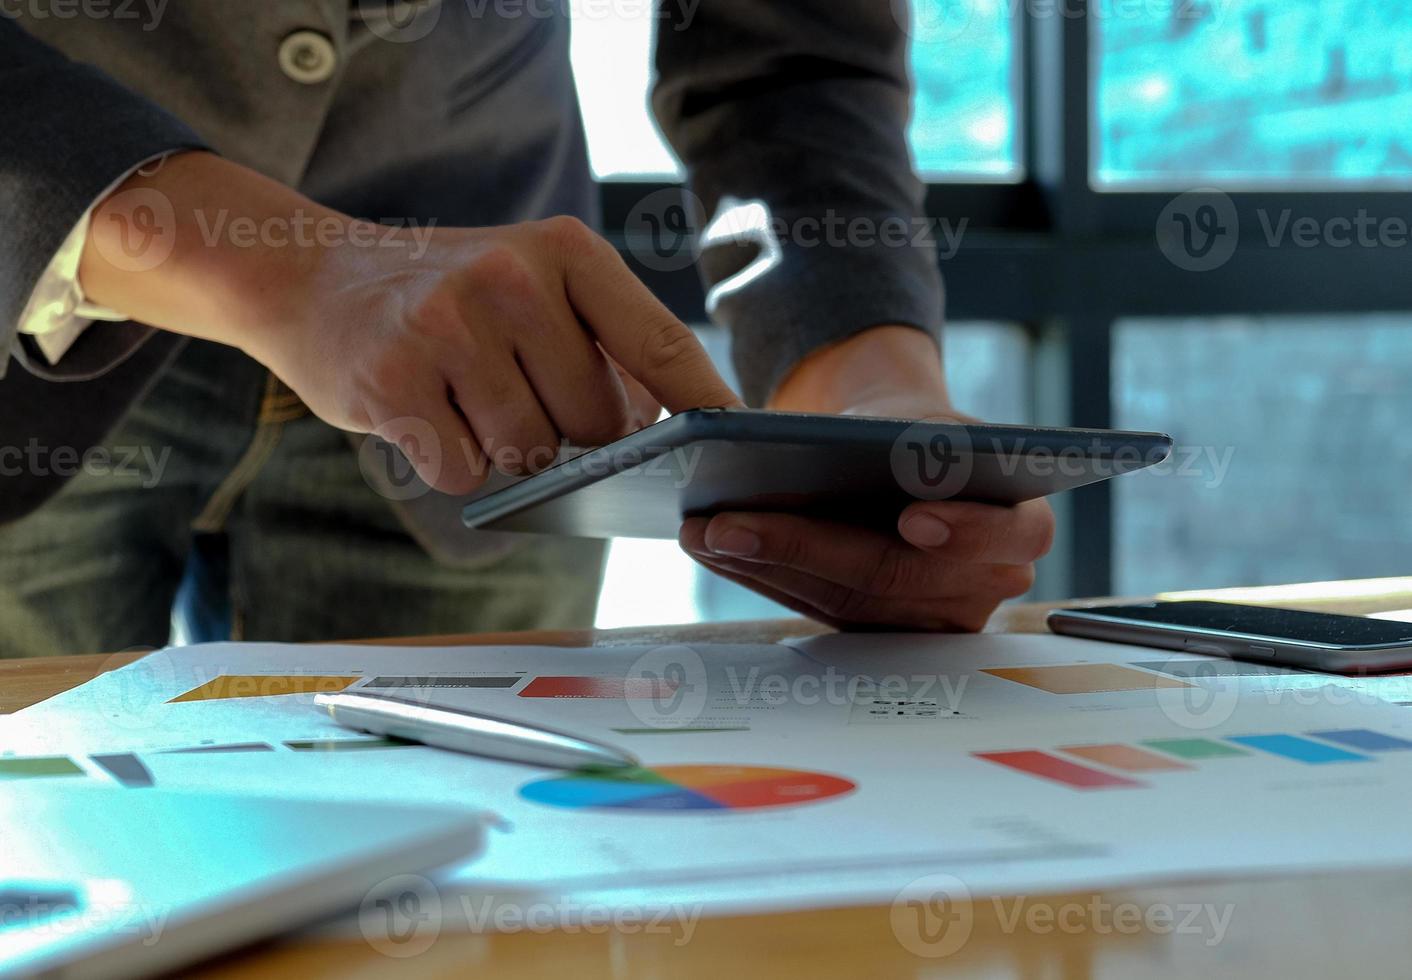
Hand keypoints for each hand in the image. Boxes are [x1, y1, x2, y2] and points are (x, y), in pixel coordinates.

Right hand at [80, 152, 738, 492]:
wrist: (308, 273)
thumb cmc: (446, 297)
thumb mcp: (531, 284)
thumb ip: (601, 344)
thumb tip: (671, 431)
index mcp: (565, 250)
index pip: (661, 343)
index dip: (706, 406)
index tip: (741, 447)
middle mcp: (511, 278)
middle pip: (596, 422)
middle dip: (573, 437)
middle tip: (520, 398)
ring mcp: (447, 327)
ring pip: (530, 454)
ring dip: (508, 452)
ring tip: (466, 400)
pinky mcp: (391, 382)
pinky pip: (466, 473)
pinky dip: (456, 465)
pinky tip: (427, 415)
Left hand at [679, 327, 1054, 630]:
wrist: (907, 446)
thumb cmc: (920, 429)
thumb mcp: (924, 420)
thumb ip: (905, 442)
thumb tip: (823, 452)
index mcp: (1022, 523)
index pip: (1009, 534)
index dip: (964, 531)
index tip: (914, 518)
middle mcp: (987, 582)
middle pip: (897, 575)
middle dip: (806, 546)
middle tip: (731, 523)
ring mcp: (933, 616)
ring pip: (846, 599)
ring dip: (766, 564)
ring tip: (705, 531)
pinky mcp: (882, 628)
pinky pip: (819, 607)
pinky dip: (763, 575)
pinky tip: (717, 547)